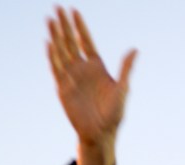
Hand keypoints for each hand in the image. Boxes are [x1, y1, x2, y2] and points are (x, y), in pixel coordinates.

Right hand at [46, 6, 136, 164]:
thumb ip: (126, 68)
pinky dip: (53, 56)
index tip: (74, 11)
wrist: (100, 132)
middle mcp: (82, 69)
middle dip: (64, 25)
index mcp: (97, 67)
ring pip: (62, 51)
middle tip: (58, 7)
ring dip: (56, 36)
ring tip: (50, 19)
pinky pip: (56, 68)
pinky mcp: (63, 88)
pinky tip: (49, 43)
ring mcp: (71, 77)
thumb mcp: (123, 89)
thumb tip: (135, 49)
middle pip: (71, 42)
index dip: (80, 27)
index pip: (86, 41)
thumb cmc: (114, 113)